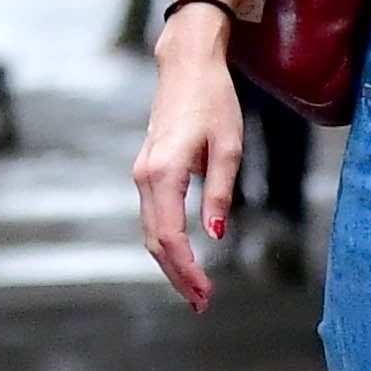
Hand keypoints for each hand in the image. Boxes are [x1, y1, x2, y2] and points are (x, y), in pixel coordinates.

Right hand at [133, 0, 245, 311]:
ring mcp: (142, 174)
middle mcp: (145, 176)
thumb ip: (219, 191)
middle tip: (201, 303)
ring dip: (170, 263)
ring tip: (194, 289)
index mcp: (164, 173)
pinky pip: (152, 216)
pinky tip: (183, 258)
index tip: (205, 293)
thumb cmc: (213, 101)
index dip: (186, 270)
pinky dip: (166, 242)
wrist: (186, 67)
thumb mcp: (228, 146)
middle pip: (155, 240)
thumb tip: (214, 233)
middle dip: (177, 275)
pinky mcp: (147, 171)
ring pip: (150, 231)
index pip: (170, 236)